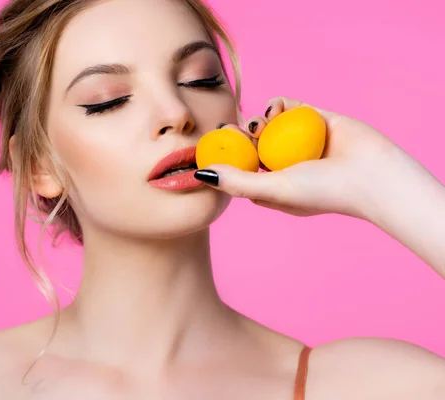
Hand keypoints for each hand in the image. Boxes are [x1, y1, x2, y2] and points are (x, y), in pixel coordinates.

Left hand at [198, 96, 415, 219]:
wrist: (373, 174)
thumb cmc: (323, 190)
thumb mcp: (272, 189)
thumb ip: (236, 182)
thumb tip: (200, 174)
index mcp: (273, 185)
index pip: (241, 169)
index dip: (225, 158)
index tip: (211, 147)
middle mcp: (284, 163)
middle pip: (250, 145)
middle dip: (235, 136)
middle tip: (226, 128)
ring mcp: (298, 141)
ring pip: (266, 126)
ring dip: (255, 121)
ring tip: (258, 126)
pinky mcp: (313, 119)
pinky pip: (287, 107)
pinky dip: (277, 105)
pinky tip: (274, 111)